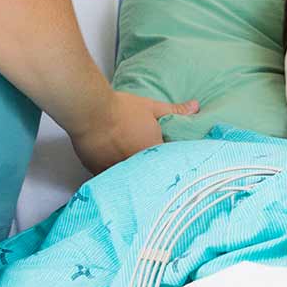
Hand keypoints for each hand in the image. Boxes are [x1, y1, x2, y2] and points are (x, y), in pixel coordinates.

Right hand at [70, 91, 198, 173]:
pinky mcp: (101, 173)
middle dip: (152, 172)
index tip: (170, 161)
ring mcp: (119, 171)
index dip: (170, 163)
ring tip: (132, 169)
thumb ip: (175, 111)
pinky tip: (115, 170)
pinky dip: (115, 177)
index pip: (169, 163)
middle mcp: (138, 166)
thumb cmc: (121, 109)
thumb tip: (196, 107)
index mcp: (154, 152)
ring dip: (134, 177)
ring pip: (130, 180)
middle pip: (149, 174)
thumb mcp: (151, 107)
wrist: (90, 111)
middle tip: (149, 164)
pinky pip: (112, 179)